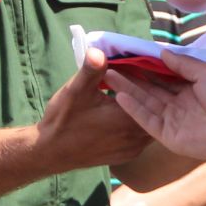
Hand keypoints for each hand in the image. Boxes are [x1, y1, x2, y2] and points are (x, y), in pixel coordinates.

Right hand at [36, 48, 151, 171]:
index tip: (147, 64)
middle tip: (146, 75)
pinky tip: (132, 110)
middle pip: (154, 110)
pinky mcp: (127, 154)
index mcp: (127, 119)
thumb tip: (98, 51)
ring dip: (147, 108)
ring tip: (141, 90)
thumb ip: (90, 70)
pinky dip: (140, 122)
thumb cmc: (64, 120)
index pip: (150, 95)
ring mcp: (133, 148)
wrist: (51, 153)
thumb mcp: (75, 91)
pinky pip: (141, 135)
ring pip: (149, 123)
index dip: (151, 79)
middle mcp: (136, 136)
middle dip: (151, 93)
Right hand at [107, 49, 205, 161]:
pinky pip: (148, 121)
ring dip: (128, 91)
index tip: (127, 58)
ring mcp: (172, 121)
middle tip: (110, 66)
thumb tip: (161, 51)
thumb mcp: (205, 71)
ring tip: (109, 77)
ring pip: (145, 104)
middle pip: (149, 91)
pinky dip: (134, 109)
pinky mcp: (169, 136)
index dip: (144, 69)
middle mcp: (178, 106)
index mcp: (188, 90)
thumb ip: (182, 64)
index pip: (160, 79)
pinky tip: (120, 96)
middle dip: (131, 79)